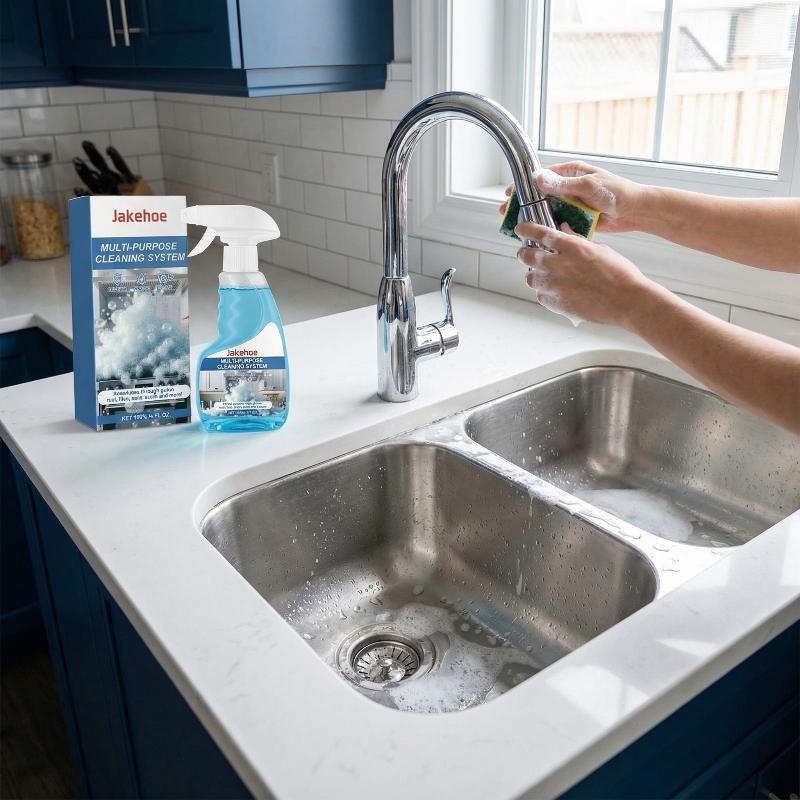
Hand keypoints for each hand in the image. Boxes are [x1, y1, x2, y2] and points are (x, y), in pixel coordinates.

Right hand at [499, 161, 646, 232]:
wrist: (638, 211)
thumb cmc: (619, 193)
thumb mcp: (589, 186)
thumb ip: (564, 184)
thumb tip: (538, 178)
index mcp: (572, 172)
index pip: (541, 177)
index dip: (523, 185)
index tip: (508, 193)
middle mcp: (570, 186)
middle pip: (540, 194)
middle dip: (523, 203)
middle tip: (506, 213)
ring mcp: (573, 203)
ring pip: (547, 210)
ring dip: (533, 217)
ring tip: (517, 225)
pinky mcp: (578, 218)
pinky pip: (559, 222)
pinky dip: (547, 228)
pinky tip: (536, 235)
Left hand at [514, 220, 653, 325]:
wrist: (628, 301)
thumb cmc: (620, 274)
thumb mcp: (600, 249)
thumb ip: (577, 240)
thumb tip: (564, 230)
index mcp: (572, 247)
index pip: (539, 233)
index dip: (526, 229)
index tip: (521, 229)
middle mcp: (559, 264)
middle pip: (527, 256)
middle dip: (524, 253)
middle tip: (526, 254)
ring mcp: (556, 286)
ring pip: (531, 278)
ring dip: (534, 275)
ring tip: (543, 276)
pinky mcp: (557, 304)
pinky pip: (541, 297)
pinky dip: (545, 293)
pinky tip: (556, 292)